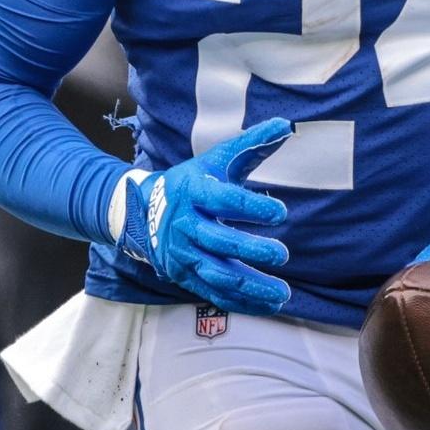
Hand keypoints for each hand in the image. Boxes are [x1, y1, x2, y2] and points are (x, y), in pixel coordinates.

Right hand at [118, 117, 292, 315]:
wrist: (143, 211)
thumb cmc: (192, 182)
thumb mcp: (217, 159)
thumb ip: (252, 145)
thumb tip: (286, 124)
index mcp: (195, 191)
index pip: (224, 199)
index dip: (252, 207)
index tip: (281, 211)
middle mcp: (186, 224)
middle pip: (218, 240)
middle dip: (250, 249)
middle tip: (282, 255)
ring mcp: (184, 254)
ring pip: (217, 273)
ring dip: (250, 286)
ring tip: (283, 293)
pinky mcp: (185, 275)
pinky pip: (214, 293)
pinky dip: (242, 302)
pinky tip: (269, 305)